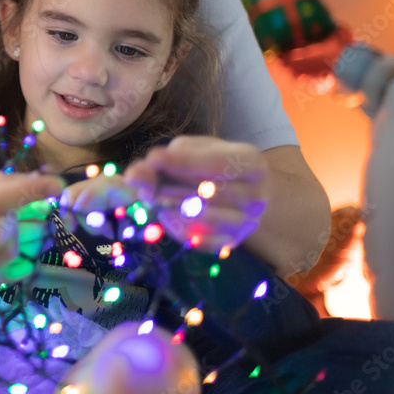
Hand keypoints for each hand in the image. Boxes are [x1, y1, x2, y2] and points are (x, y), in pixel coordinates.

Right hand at [0, 165, 63, 283]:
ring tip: (11, 223)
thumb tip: (43, 186)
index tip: (56, 185)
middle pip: (0, 235)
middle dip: (19, 219)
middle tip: (23, 208)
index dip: (29, 192)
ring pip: (5, 256)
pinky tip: (5, 240)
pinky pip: (2, 270)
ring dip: (19, 237)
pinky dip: (12, 254)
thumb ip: (3, 182)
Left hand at [124, 136, 267, 252]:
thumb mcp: (195, 150)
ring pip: (203, 219)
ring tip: (150, 196)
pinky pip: (198, 240)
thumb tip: (137, 173)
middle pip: (208, 193)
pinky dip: (176, 226)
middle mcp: (256, 197)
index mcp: (254, 165)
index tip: (153, 158)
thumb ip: (168, 157)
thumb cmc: (213, 163)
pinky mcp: (230, 243)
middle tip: (141, 181)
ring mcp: (246, 224)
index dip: (183, 162)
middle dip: (169, 186)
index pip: (218, 164)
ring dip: (169, 206)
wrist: (241, 192)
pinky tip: (164, 213)